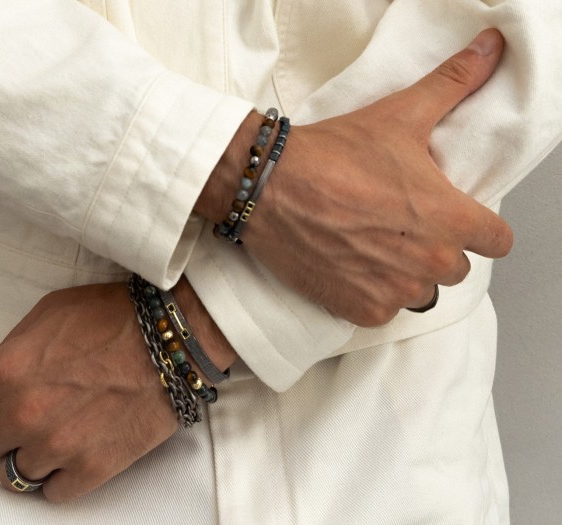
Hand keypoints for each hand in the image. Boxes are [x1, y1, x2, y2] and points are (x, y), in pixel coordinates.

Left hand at [0, 280, 235, 501]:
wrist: (171, 340)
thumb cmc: (114, 317)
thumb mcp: (51, 312)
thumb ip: (15, 347)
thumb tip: (5, 375)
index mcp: (8, 371)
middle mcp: (25, 413)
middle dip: (5, 429)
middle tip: (32, 416)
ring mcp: (58, 445)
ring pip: (15, 475)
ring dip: (31, 456)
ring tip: (55, 438)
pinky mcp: (92, 468)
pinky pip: (54, 494)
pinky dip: (60, 479)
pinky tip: (74, 457)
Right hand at [197, 29, 511, 325]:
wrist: (268, 186)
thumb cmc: (332, 155)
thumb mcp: (399, 117)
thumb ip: (453, 86)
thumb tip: (490, 49)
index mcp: (450, 219)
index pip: (498, 241)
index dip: (478, 226)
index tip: (452, 216)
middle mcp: (429, 262)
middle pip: (455, 268)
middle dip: (433, 248)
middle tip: (397, 223)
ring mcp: (394, 291)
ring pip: (419, 292)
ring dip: (402, 275)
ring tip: (370, 244)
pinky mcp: (359, 309)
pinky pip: (383, 310)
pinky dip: (369, 294)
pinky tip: (348, 264)